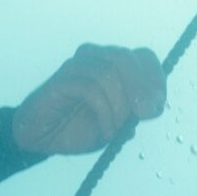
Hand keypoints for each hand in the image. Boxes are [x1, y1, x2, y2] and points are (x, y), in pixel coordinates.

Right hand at [12, 43, 165, 158]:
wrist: (40, 138)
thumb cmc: (75, 128)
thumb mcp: (113, 126)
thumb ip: (132, 115)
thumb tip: (151, 107)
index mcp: (112, 65)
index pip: (143, 57)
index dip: (155, 78)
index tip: (156, 106)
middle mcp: (96, 59)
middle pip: (126, 59)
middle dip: (140, 88)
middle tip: (144, 114)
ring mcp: (77, 67)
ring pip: (109, 73)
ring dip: (118, 107)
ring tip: (114, 130)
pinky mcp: (62, 81)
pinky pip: (90, 89)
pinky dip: (103, 113)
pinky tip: (104, 131)